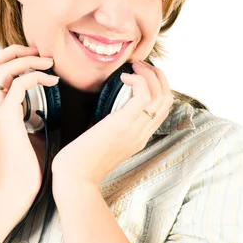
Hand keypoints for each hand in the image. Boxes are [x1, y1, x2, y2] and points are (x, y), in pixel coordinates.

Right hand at [0, 44, 59, 197]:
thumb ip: (32, 118)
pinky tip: (53, 81)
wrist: (18, 190)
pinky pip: (17, 85)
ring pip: (2, 69)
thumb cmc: (27, 168)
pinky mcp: (7, 118)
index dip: (10, 58)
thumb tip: (47, 109)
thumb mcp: (29, 135)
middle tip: (38, 50)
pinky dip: (36, 76)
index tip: (35, 58)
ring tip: (49, 62)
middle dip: (13, 50)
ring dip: (27, 60)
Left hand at [51, 60, 173, 190]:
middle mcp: (143, 133)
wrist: (75, 178)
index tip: (142, 74)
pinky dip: (138, 80)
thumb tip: (108, 113)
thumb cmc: (81, 161)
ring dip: (150, 74)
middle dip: (159, 76)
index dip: (157, 87)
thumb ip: (112, 128)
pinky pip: (144, 95)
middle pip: (167, 99)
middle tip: (142, 65)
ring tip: (135, 65)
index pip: (162, 109)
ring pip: (161, 95)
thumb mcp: (103, 142)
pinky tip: (123, 77)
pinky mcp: (124, 124)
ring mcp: (136, 129)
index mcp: (139, 138)